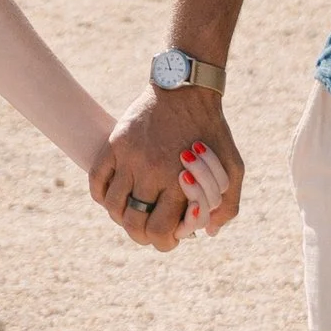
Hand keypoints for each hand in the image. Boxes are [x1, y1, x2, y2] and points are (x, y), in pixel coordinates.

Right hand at [92, 88, 244, 251]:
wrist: (186, 88)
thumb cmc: (212, 131)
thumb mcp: (233, 166)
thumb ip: (228, 204)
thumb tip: (209, 233)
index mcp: (180, 181)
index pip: (160, 230)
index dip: (164, 242)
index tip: (169, 238)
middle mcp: (152, 171)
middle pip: (134, 225)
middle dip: (142, 236)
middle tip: (150, 232)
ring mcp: (129, 158)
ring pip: (113, 207)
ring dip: (122, 218)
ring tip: (133, 214)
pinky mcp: (115, 144)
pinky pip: (97, 181)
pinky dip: (102, 196)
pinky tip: (116, 197)